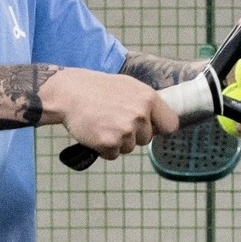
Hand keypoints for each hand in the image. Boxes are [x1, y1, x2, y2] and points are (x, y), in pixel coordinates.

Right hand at [42, 68, 178, 160]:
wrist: (69, 93)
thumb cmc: (98, 89)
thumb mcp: (129, 86)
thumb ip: (147, 103)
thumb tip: (162, 119)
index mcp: (149, 98)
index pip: (170, 125)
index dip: (159, 128)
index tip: (150, 128)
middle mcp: (140, 115)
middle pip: (146, 139)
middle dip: (133, 134)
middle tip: (114, 119)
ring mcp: (125, 130)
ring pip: (129, 148)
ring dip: (117, 141)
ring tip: (103, 123)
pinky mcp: (109, 143)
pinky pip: (113, 155)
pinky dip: (104, 148)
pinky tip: (95, 132)